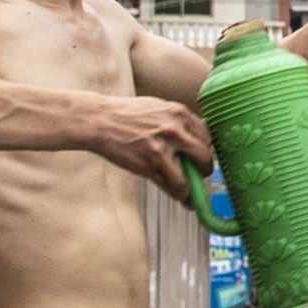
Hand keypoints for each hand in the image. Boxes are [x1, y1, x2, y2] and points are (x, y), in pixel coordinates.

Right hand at [82, 97, 213, 183]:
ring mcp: (162, 150)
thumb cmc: (126, 114)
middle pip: (204, 155)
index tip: (203, 155)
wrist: (100, 120)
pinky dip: (181, 196)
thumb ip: (176, 121)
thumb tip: (192, 136)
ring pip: (189, 178)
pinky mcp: (149, 166)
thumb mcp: (157, 108)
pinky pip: (172, 186)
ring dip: (193, 188)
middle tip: (202, 173)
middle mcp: (174, 130)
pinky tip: (183, 199)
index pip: (207, 135)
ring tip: (190, 190)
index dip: (206, 148)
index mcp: (178, 113)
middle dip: (205, 167)